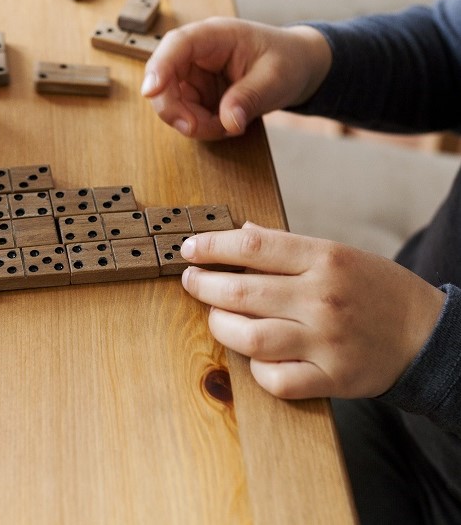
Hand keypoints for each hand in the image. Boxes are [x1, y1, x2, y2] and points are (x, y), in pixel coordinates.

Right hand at [141, 17, 331, 139]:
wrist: (297, 68)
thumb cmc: (287, 61)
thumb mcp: (276, 79)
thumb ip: (249, 98)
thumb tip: (229, 123)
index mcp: (215, 35)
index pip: (178, 45)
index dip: (160, 67)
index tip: (151, 91)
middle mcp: (197, 53)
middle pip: (163, 78)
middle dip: (174, 108)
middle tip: (196, 128)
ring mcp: (193, 74)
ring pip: (171, 102)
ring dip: (193, 122)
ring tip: (229, 124)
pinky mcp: (195, 93)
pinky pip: (185, 115)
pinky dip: (202, 126)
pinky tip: (227, 123)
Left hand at [181, 223, 445, 398]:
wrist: (426, 334)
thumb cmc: (373, 287)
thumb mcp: (337, 252)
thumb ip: (286, 245)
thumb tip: (239, 234)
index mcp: (323, 258)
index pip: (251, 247)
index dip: (211, 246)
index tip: (189, 249)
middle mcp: (322, 297)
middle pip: (241, 292)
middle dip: (202, 285)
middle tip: (190, 281)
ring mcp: (326, 341)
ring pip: (250, 337)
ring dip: (220, 325)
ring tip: (214, 315)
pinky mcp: (331, 378)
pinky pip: (275, 379)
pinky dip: (255, 369)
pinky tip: (252, 355)